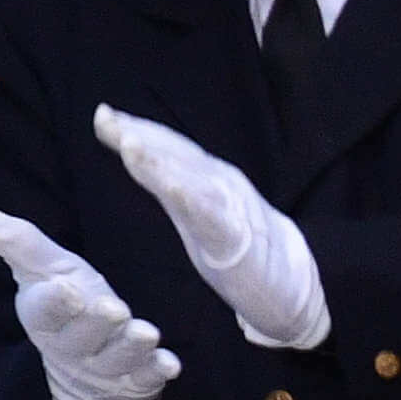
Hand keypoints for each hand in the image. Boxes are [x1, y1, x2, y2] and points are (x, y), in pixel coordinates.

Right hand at [0, 209, 175, 399]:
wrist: (86, 369)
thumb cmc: (69, 304)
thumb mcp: (45, 270)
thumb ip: (22, 244)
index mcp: (45, 317)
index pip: (44, 312)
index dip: (53, 302)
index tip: (64, 287)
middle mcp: (73, 345)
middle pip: (82, 337)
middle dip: (97, 323)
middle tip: (112, 308)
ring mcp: (104, 366)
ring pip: (116, 358)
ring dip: (130, 347)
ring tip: (146, 333)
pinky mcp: (136, 379)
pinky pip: (146, 378)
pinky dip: (156, 371)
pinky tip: (170, 364)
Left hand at [86, 108, 329, 352]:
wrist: (298, 283)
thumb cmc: (245, 245)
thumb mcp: (202, 209)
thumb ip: (175, 182)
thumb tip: (139, 154)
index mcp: (208, 178)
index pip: (169, 148)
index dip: (136, 129)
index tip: (102, 115)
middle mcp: (219, 184)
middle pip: (176, 156)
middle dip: (140, 136)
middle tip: (107, 120)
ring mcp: (231, 209)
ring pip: (190, 179)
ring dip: (159, 161)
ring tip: (129, 144)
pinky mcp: (239, 240)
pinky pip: (213, 218)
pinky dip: (193, 200)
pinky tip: (172, 188)